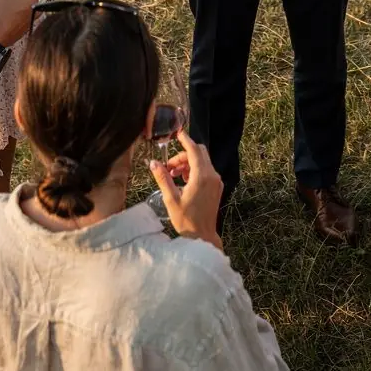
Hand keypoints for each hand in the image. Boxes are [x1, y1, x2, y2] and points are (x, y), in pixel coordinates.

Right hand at [150, 129, 222, 246]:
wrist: (203, 238)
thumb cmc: (186, 220)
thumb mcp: (171, 199)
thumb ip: (163, 178)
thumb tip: (153, 163)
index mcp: (202, 177)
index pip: (194, 150)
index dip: (185, 140)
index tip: (178, 132)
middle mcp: (212, 175)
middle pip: (199, 153)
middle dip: (183, 155)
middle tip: (169, 166)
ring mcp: (216, 181)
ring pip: (202, 161)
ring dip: (187, 163)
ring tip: (172, 175)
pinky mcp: (216, 187)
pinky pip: (206, 170)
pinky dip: (194, 170)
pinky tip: (183, 181)